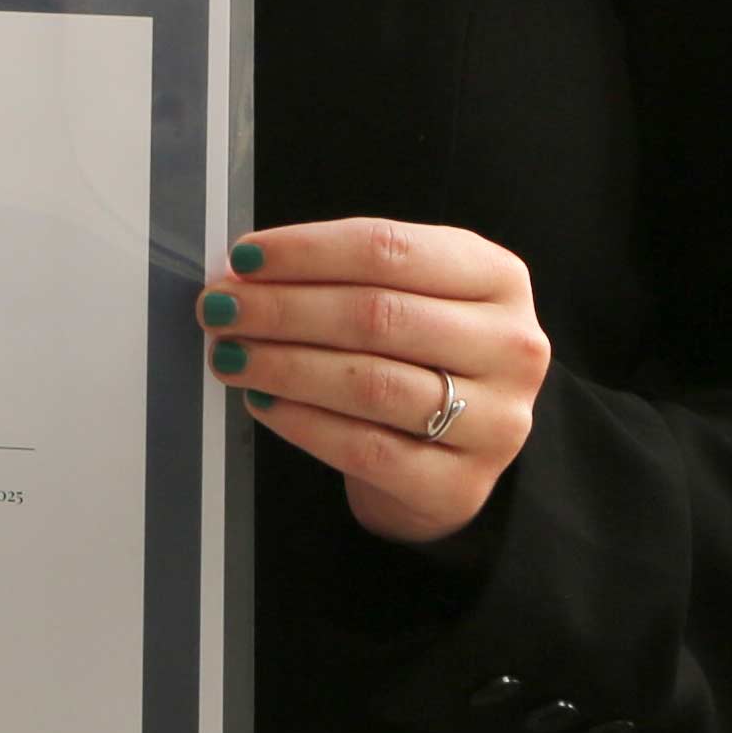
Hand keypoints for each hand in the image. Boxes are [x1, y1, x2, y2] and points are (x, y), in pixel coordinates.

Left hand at [202, 218, 547, 544]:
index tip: (244, 257)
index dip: (306, 251)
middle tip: (220, 308)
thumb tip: (245, 271)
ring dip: (284, 365)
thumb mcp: (409, 294)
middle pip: (377, 315)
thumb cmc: (419, 353)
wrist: (455, 450)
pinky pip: (365, 448)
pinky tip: (262, 401)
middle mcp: (511, 346)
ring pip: (370, 383)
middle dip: (283, 309)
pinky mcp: (460, 484)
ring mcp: (495, 421)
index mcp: (498, 278)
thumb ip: (344, 275)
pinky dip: (302, 421)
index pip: (389, 248)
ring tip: (229, 354)